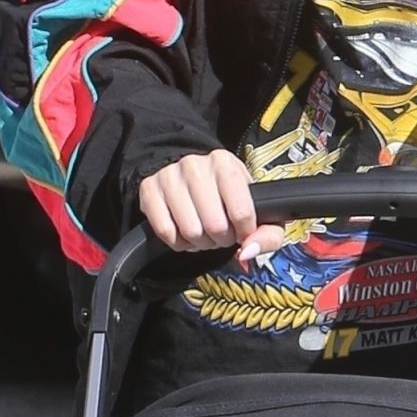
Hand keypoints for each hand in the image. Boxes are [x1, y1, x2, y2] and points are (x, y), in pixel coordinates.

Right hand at [137, 150, 286, 262]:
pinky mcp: (149, 189)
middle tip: (220, 232)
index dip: (244, 233)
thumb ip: (268, 234)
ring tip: (203, 231)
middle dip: (221, 239)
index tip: (241, 232)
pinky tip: (184, 231)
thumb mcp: (256, 207)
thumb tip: (249, 251)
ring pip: (190, 231)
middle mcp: (196, 165)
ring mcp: (169, 176)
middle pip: (215, 226)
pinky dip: (177, 242)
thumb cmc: (226, 195)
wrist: (188, 175)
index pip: (241, 212)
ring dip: (199, 242)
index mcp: (226, 164)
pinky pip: (165, 232)